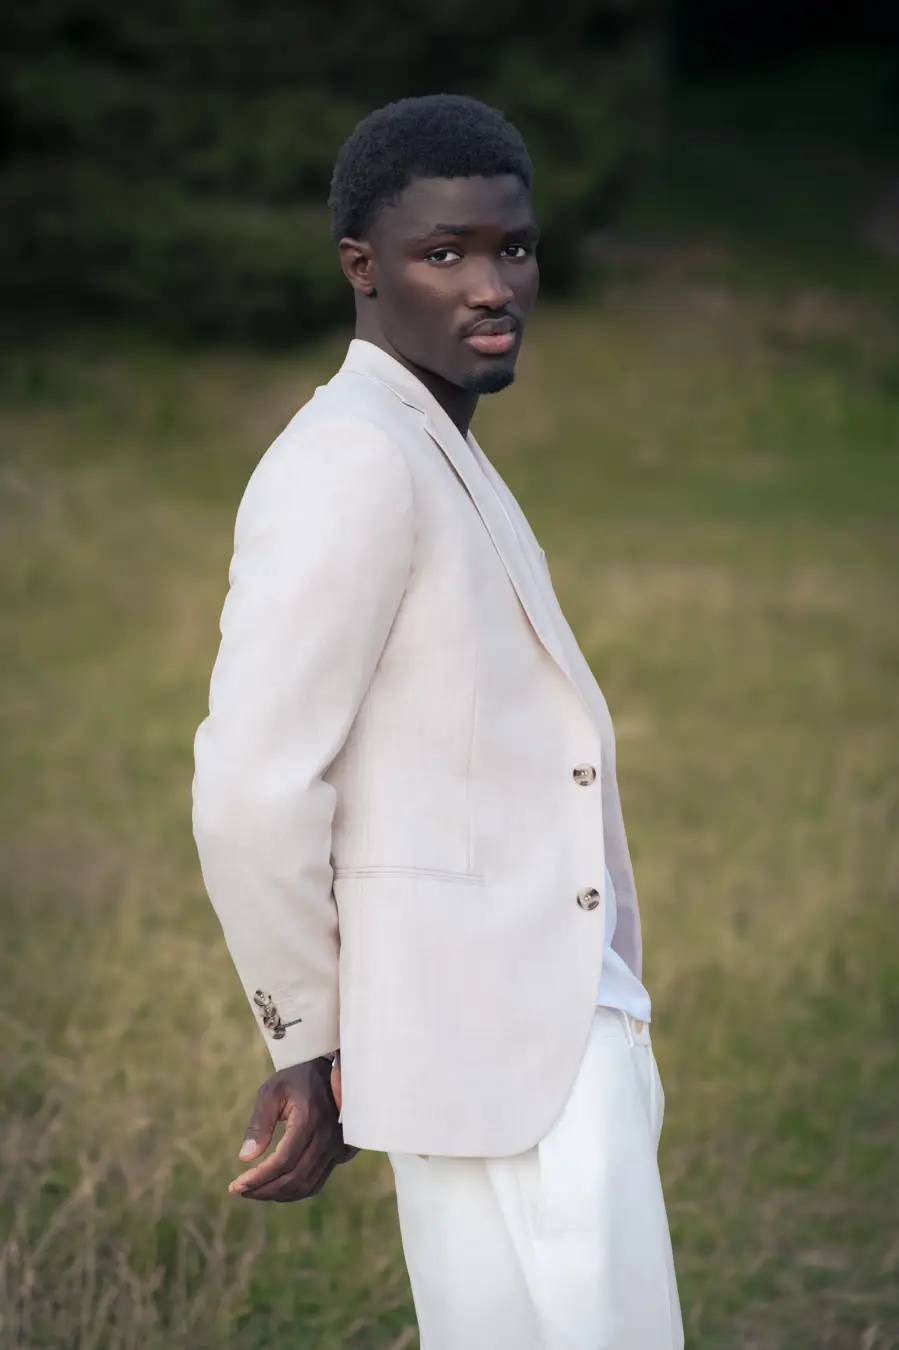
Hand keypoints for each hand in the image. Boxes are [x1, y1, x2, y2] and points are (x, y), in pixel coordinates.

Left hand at [229, 1057, 357, 1201]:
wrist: (330, 1070)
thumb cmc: (296, 1079)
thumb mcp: (271, 1092)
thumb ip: (259, 1124)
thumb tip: (244, 1158)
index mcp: (308, 1119)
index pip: (282, 1161)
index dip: (258, 1178)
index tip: (235, 1186)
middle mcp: (327, 1137)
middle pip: (294, 1178)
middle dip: (264, 1190)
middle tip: (241, 1191)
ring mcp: (337, 1147)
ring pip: (307, 1185)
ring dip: (279, 1194)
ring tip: (256, 1191)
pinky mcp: (341, 1153)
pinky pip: (318, 1181)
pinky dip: (296, 1191)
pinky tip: (278, 1187)